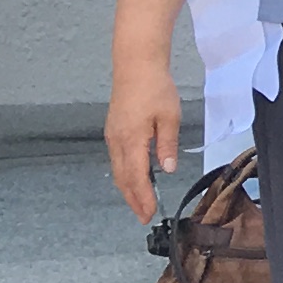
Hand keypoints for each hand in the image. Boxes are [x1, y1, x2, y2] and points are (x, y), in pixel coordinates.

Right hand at [105, 64, 182, 221]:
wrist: (136, 66)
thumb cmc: (155, 88)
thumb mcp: (169, 118)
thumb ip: (167, 145)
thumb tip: (167, 169)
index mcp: (131, 140)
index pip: (136, 177)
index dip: (142, 198)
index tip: (148, 214)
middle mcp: (117, 141)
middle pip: (123, 178)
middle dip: (133, 199)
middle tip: (143, 216)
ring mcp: (112, 136)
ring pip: (118, 170)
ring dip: (128, 189)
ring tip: (139, 203)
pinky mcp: (113, 131)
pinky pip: (118, 159)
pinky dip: (125, 174)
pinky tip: (135, 179)